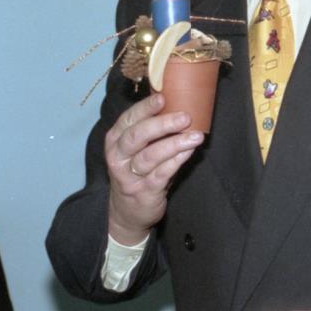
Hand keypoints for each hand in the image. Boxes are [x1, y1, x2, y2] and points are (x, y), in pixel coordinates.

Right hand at [106, 94, 203, 244]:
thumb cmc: (138, 171)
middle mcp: (118, 156)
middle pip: (137, 136)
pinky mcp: (143, 192)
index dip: (145, 108)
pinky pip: (161, 174)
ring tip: (195, 136)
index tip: (163, 98)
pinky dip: (176, 161)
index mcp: (115, 140)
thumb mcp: (137, 149)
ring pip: (150, 156)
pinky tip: (189, 152)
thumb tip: (179, 103)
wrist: (127, 212)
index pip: (128, 119)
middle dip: (162, 125)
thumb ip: (151, 130)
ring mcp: (129, 176)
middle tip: (185, 117)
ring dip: (174, 144)